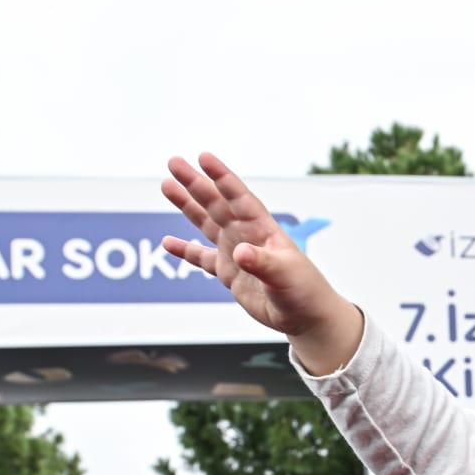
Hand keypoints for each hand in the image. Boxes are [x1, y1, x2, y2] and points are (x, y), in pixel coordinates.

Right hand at [161, 152, 361, 372]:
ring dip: (187, 206)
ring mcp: (236, 253)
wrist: (306, 316)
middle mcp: (247, 236)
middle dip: (195, 184)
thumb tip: (239, 253)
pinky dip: (186, 250)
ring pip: (206, 223)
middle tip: (174, 162)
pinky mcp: (229, 273)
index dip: (222, 178)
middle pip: (217, 204)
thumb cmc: (304, 290)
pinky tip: (168, 242)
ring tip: (167, 185)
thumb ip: (262, 263)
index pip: (239, 198)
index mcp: (263, 230)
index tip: (204, 158)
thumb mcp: (286, 275)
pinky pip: (202, 258)